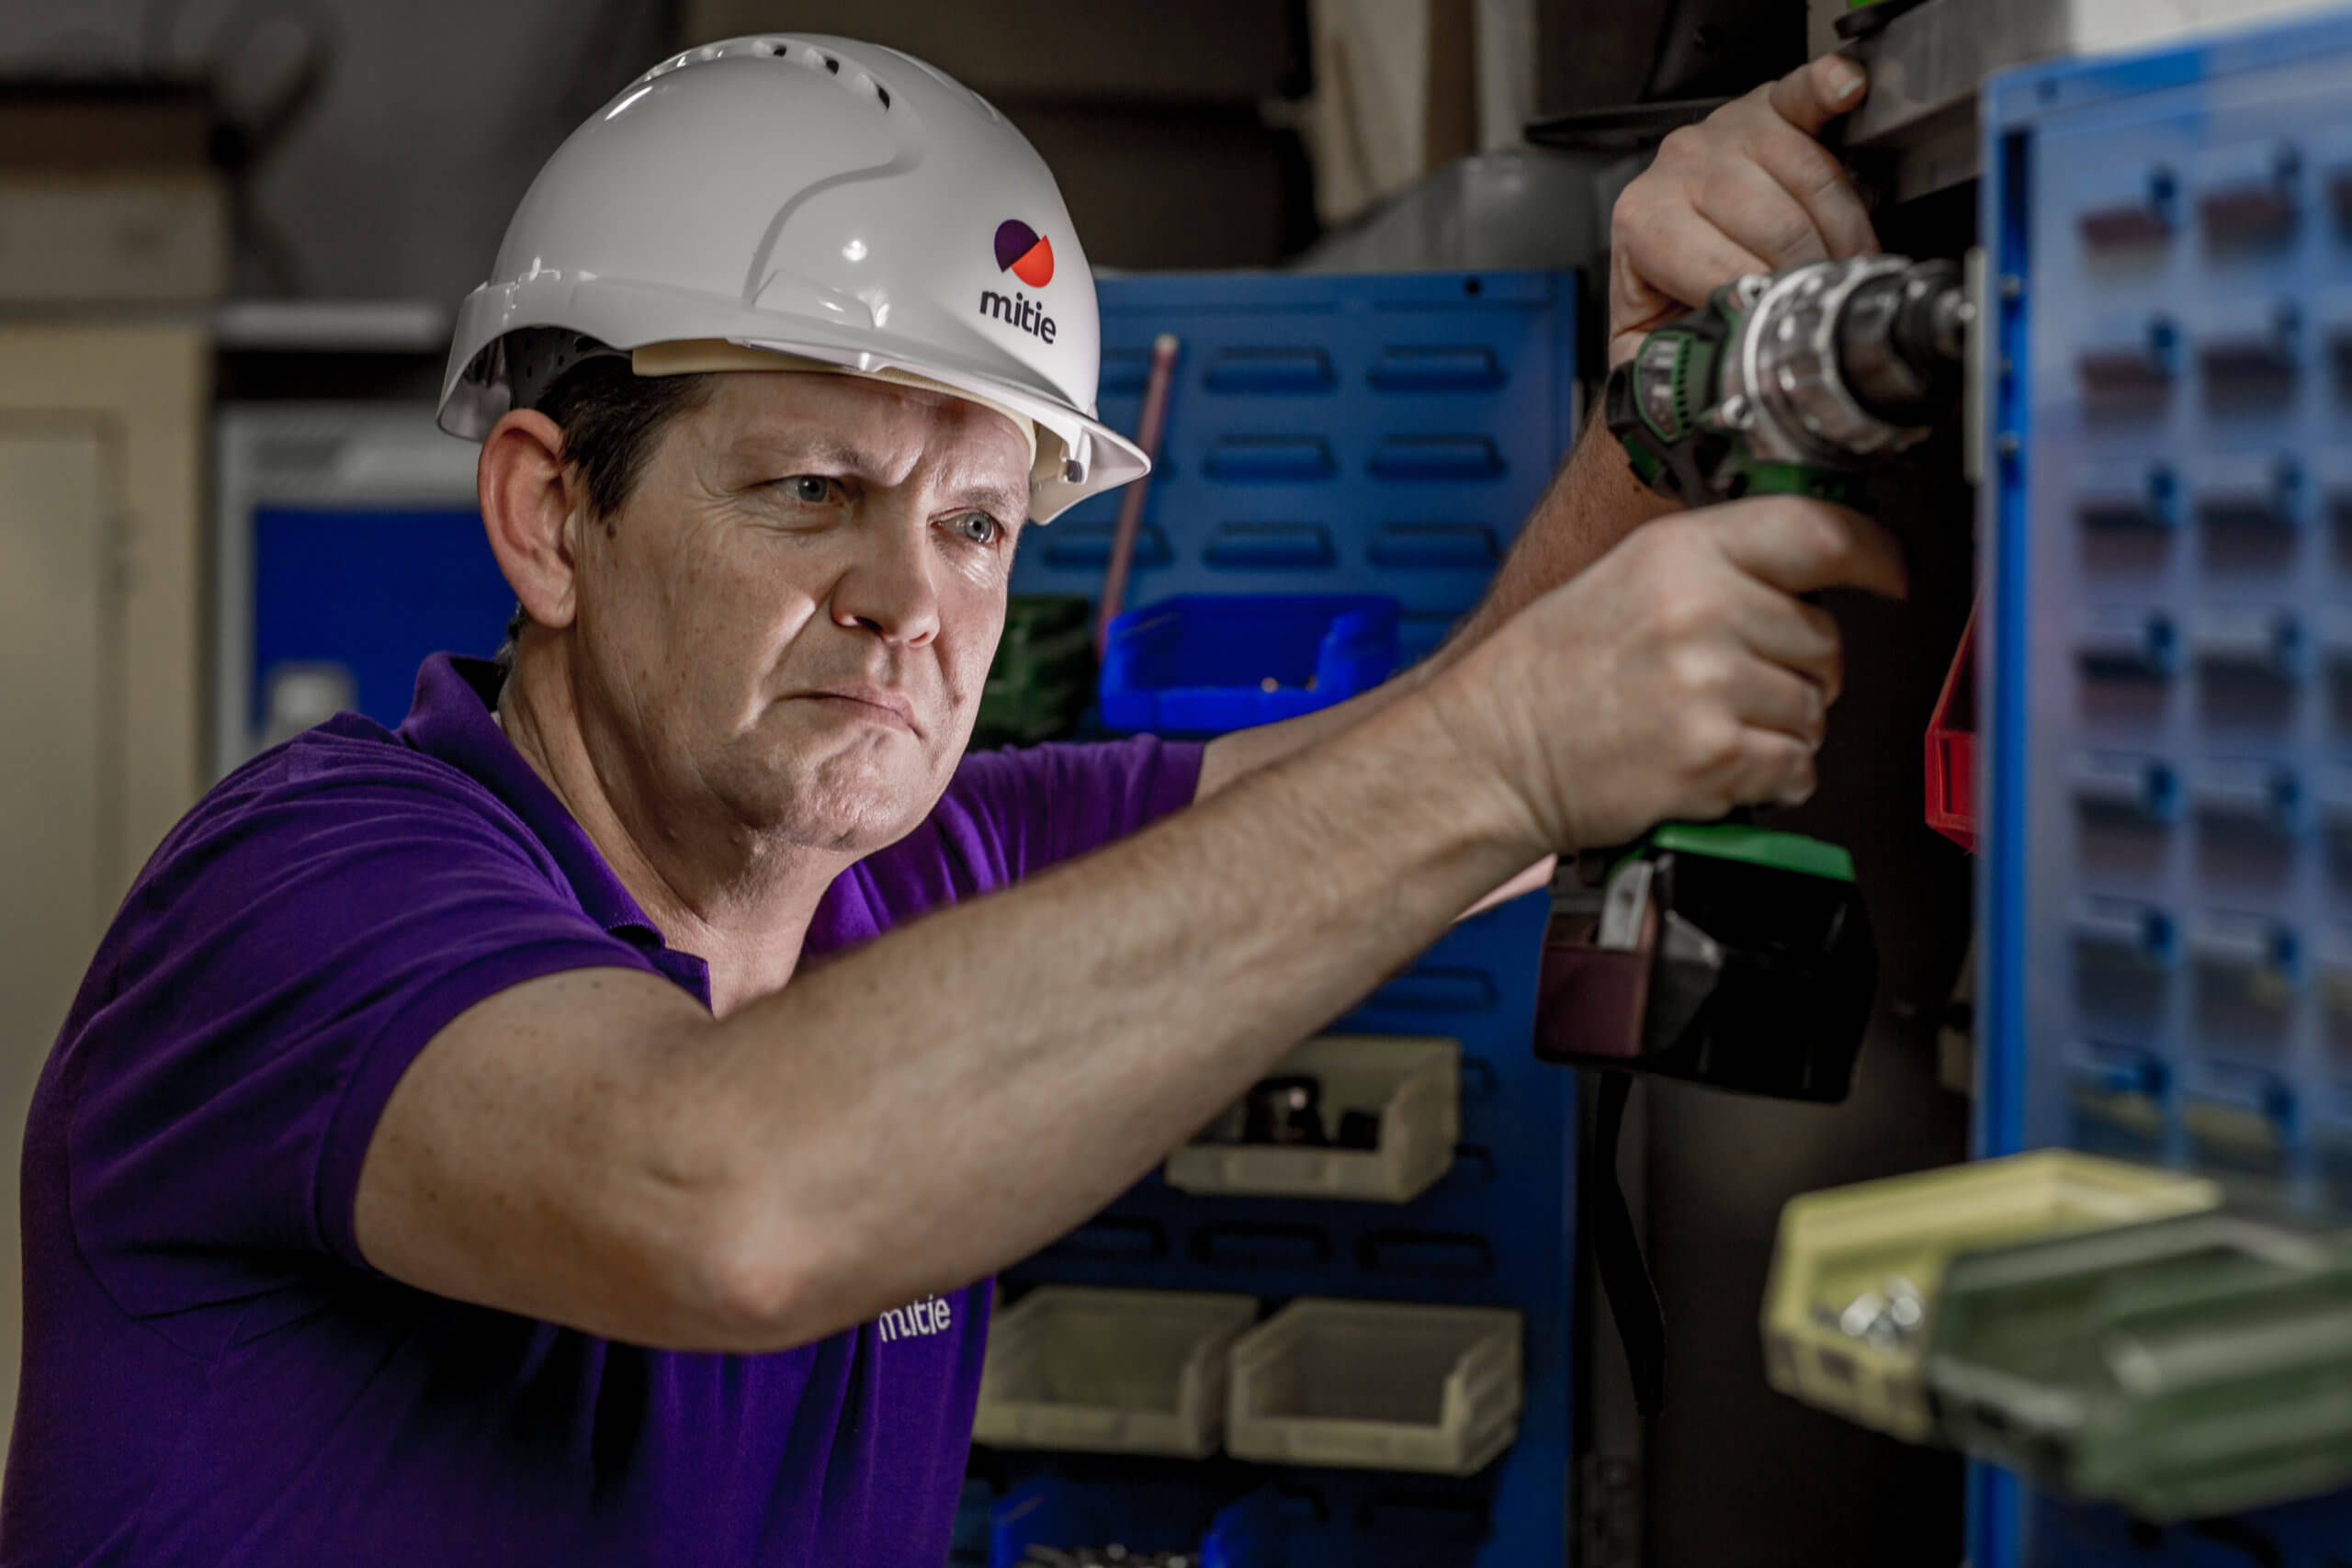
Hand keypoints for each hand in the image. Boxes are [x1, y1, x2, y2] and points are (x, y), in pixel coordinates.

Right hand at [1434, 495, 1907, 852]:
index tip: (1888, 574)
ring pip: (1814, 710)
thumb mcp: (1625, 577)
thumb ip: (1717, 564)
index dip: (1872, 555)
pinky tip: (1713, 765)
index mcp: (1679, 552)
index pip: (1818, 533)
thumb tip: (1814, 573)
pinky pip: (1794, 767)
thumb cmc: (1547, 675)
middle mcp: (1699, 609)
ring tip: (1706, 726)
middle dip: (1796, 669)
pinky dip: (1767, 779)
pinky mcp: (1713, 754)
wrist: (1491, 752)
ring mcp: (1709, 683)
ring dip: (1779, 729)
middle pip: (1824, 639)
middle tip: (1729, 683)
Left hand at [1608, 54, 1877, 365]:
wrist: (1665, 255)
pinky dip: (1827, 88)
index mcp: (1642, 222)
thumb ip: (1662, 370)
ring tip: (1848, 265)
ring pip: (1807, 176)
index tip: (1789, 329)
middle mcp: (1678, 166)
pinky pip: (1801, 93)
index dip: (1766, 303)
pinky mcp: (1765, 107)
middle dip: (1810, 273)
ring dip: (1843, 229)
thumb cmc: (1663, 299)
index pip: (1722, 264)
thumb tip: (1690, 399)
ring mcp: (1723, 132)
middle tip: (1829, 305)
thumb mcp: (1647, 350)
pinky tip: (1845, 91)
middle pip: (1773, 222)